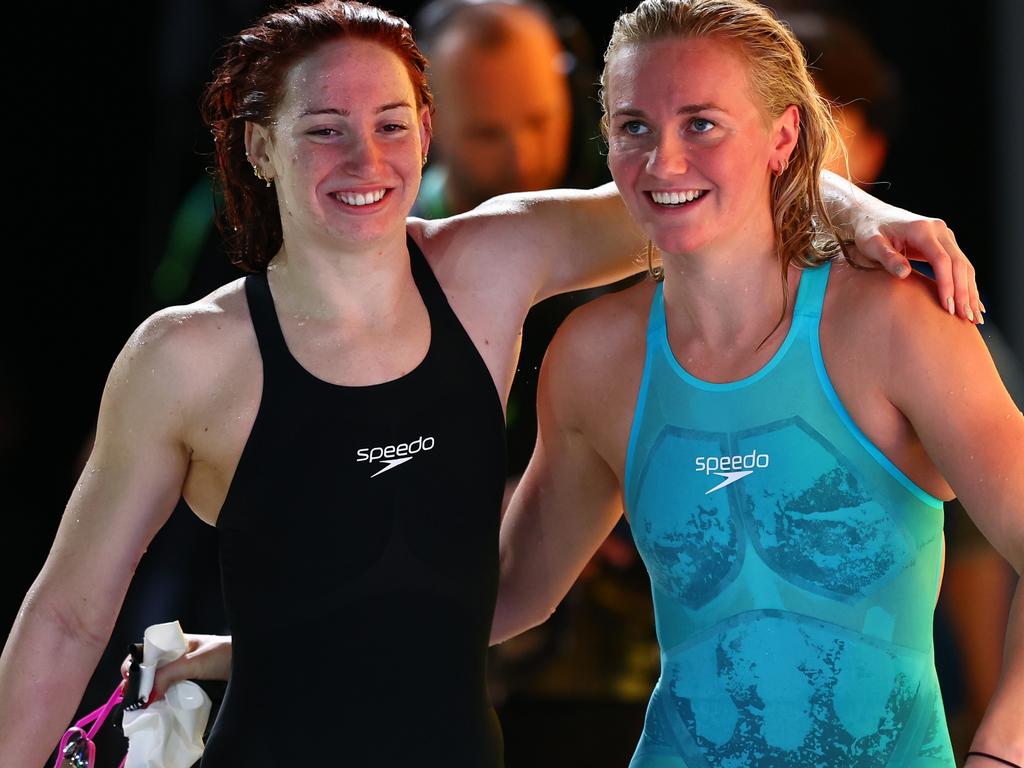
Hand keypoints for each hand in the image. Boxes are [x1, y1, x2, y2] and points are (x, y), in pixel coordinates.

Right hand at [119, 633, 231, 703]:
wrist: (252, 662)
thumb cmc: (225, 653)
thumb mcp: (193, 662)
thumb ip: (169, 673)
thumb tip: (147, 693)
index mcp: (175, 642)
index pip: (145, 651)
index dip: (134, 665)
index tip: (128, 679)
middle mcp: (177, 655)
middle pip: (149, 668)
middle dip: (139, 682)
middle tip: (134, 697)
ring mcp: (184, 669)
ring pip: (159, 681)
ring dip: (150, 692)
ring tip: (143, 704)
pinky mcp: (191, 683)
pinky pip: (171, 690)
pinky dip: (163, 698)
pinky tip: (159, 705)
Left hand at [850, 206, 981, 323]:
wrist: (872, 215)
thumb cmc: (869, 231)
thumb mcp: (871, 244)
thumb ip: (887, 258)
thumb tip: (904, 273)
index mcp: (921, 230)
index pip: (942, 260)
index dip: (947, 283)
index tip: (947, 306)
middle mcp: (938, 230)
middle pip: (959, 263)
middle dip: (964, 292)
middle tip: (965, 318)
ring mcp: (944, 236)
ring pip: (964, 265)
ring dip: (970, 291)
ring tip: (972, 317)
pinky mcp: (944, 243)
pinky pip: (960, 266)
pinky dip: (966, 284)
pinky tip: (971, 302)